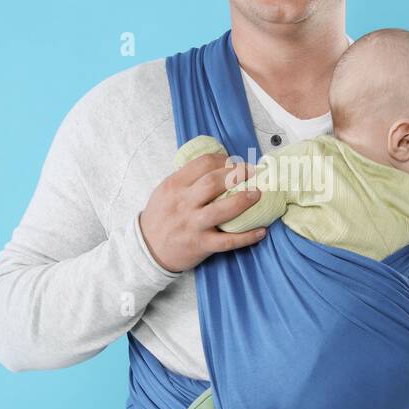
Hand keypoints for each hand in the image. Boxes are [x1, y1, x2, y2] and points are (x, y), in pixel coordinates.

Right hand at [139, 151, 264, 272]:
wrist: (147, 248)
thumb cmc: (160, 217)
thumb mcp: (165, 191)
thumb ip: (186, 178)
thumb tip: (217, 164)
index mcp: (175, 186)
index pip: (203, 164)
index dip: (224, 160)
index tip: (235, 162)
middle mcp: (184, 203)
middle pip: (214, 182)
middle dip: (238, 174)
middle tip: (254, 172)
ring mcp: (193, 225)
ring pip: (222, 210)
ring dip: (244, 200)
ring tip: (258, 194)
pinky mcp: (201, 245)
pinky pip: (228, 241)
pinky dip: (247, 237)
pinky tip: (261, 231)